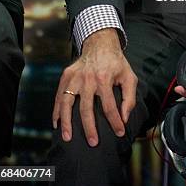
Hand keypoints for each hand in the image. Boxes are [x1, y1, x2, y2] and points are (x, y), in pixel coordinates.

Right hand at [52, 28, 137, 146]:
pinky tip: (56, 123)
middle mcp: (88, 78)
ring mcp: (75, 77)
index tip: (119, 132)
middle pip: (86, 108)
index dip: (115, 121)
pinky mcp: (66, 75)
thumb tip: (124, 118)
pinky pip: (58, 95)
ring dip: (66, 122)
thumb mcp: (129, 76)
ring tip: (67, 137)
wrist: (100, 43)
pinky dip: (56, 110)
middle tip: (93, 142)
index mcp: (104, 78)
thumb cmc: (116, 63)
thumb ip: (129, 97)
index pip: (109, 106)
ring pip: (67, 102)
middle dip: (89, 128)